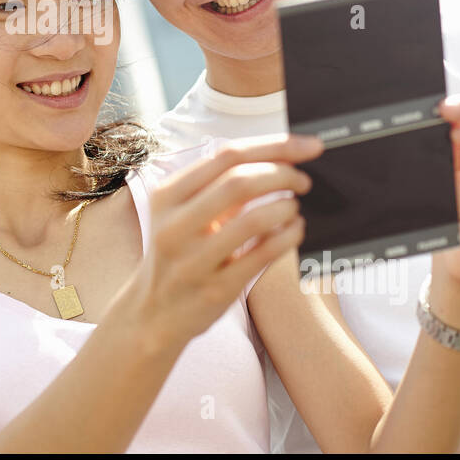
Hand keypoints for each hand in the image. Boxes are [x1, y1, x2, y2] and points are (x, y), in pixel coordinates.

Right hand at [113, 134, 324, 353]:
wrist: (152, 313)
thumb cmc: (178, 254)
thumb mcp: (181, 213)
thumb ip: (217, 186)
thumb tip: (277, 155)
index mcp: (166, 195)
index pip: (226, 155)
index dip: (274, 145)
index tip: (308, 145)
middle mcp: (174, 225)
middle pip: (239, 182)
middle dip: (283, 174)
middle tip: (303, 180)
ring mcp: (193, 260)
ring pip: (253, 219)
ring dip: (285, 207)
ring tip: (294, 206)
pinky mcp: (215, 289)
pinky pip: (262, 255)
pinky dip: (287, 236)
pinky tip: (295, 229)